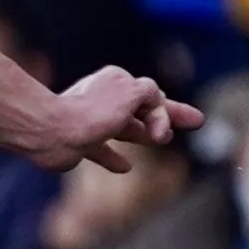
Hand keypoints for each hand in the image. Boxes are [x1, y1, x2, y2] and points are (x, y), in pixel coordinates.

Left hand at [25, 67, 204, 174]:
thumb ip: (150, 94)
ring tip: (161, 140)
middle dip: (168, 116)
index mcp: (118, 82)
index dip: (170, 112)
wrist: (50, 133)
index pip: (153, 95)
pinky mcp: (80, 144)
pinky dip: (115, 158)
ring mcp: (93, 123)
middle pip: (143, 109)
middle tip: (198, 120)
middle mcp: (105, 100)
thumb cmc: (91, 113)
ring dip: (145, 133)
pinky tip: (125, 167)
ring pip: (126, 128)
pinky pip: (102, 151)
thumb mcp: (132, 94)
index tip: (170, 130)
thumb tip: (154, 105)